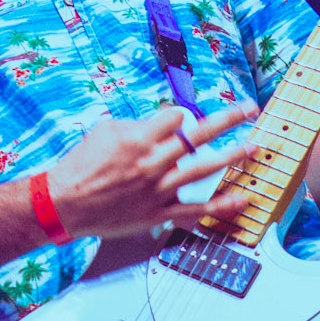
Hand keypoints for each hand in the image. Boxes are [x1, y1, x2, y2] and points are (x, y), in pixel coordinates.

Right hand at [47, 102, 256, 239]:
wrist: (64, 204)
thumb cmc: (81, 166)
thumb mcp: (104, 131)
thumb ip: (137, 125)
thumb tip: (163, 122)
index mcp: (139, 139)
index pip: (176, 117)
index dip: (182, 115)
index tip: (183, 118)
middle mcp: (153, 162)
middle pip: (199, 135)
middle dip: (227, 118)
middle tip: (249, 108)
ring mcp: (158, 189)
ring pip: (204, 169)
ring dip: (233, 155)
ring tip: (254, 146)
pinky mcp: (159, 213)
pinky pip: (196, 208)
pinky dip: (221, 204)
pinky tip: (243, 198)